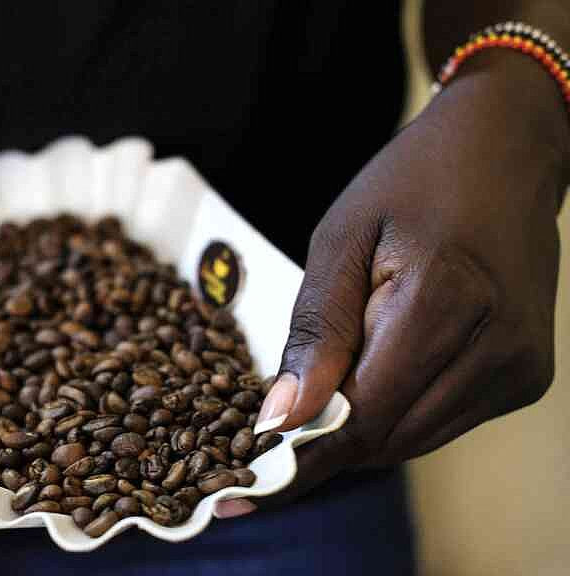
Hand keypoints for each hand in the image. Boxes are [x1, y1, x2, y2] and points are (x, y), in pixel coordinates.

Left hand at [217, 50, 568, 517]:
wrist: (505, 151)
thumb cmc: (412, 182)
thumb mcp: (342, 239)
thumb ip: (316, 330)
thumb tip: (281, 417)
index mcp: (446, 299)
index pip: (360, 415)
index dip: (298, 458)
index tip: (239, 493)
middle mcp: (497, 346)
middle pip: (386, 438)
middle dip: (321, 444)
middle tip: (267, 438)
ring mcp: (520, 366)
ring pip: (414, 439)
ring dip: (359, 430)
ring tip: (319, 395)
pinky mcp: (528, 375)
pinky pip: (443, 420)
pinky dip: (396, 413)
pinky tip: (371, 375)